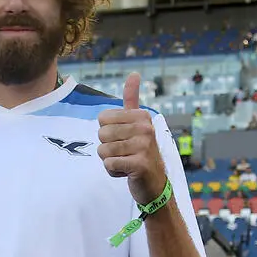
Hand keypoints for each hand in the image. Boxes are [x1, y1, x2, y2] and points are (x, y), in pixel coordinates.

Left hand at [97, 73, 167, 205]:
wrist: (155, 184)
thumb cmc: (140, 152)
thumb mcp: (137, 123)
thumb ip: (132, 100)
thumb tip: (134, 73)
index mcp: (142, 116)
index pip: (102, 119)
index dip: (107, 133)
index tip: (124, 139)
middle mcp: (145, 128)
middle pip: (101, 134)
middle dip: (108, 148)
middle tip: (125, 154)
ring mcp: (144, 146)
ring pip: (103, 151)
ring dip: (110, 161)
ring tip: (126, 162)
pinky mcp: (140, 165)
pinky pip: (109, 164)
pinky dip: (113, 172)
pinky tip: (127, 172)